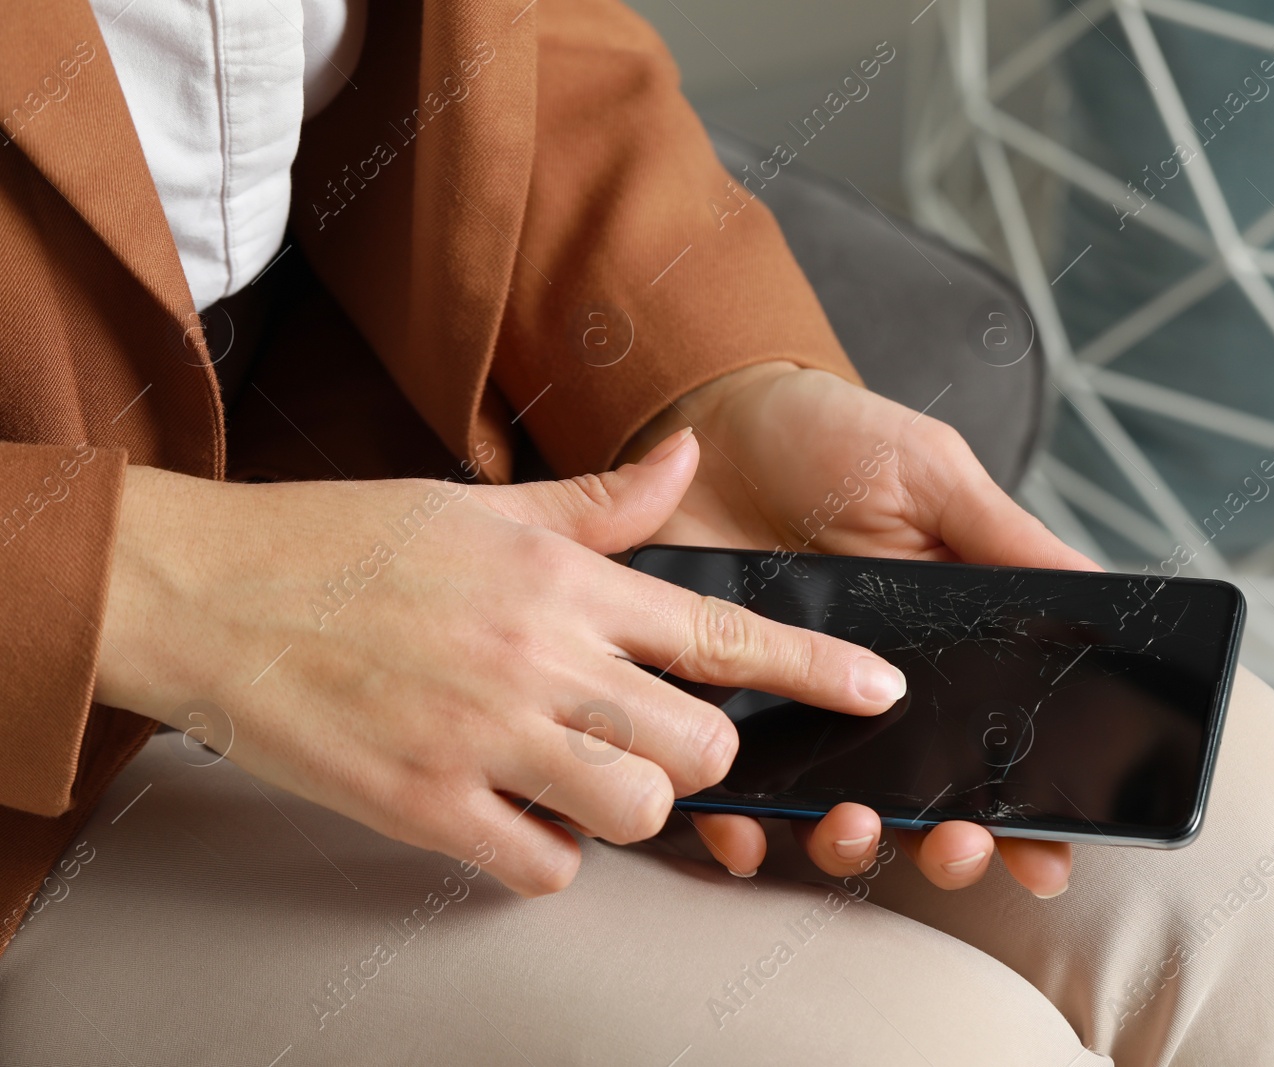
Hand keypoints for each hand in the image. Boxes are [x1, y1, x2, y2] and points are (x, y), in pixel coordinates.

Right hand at [94, 430, 905, 896]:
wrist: (209, 590)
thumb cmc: (345, 542)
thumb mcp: (481, 506)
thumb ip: (602, 502)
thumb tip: (692, 461)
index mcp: (561, 581)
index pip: (721, 629)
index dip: (815, 666)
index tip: (877, 688)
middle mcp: (539, 658)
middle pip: (698, 746)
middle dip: (703, 760)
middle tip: (659, 745)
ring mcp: (483, 737)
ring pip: (635, 813)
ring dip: (630, 810)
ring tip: (582, 779)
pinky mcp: (423, 803)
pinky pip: (540, 865)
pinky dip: (548, 854)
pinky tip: (517, 813)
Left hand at [622, 362, 1099, 896]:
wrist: (715, 414)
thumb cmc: (831, 438)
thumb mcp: (933, 475)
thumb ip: (1006, 540)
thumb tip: (1101, 596)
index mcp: (939, 652)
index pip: (998, 751)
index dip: (1027, 817)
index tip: (1046, 860)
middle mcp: (868, 696)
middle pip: (921, 804)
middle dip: (946, 847)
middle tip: (953, 844)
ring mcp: (791, 708)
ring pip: (827, 813)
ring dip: (846, 842)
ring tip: (853, 825)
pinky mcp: (716, 703)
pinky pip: (725, 788)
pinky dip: (733, 825)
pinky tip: (739, 831)